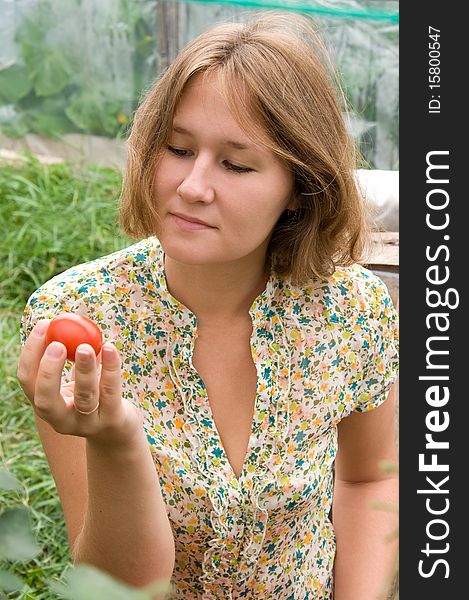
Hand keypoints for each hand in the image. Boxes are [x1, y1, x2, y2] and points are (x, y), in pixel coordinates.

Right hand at [17, 319, 142, 446]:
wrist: (117, 429)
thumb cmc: (94, 396)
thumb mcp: (77, 378)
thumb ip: (70, 356)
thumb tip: (66, 320)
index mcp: (46, 405)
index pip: (27, 381)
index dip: (31, 353)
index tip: (44, 325)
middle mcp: (61, 419)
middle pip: (46, 398)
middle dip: (48, 371)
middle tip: (57, 345)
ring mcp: (87, 423)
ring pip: (84, 397)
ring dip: (84, 369)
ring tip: (87, 346)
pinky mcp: (111, 420)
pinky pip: (110, 392)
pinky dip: (110, 369)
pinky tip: (110, 349)